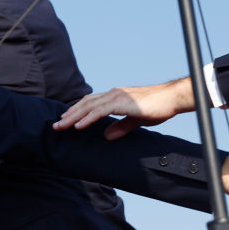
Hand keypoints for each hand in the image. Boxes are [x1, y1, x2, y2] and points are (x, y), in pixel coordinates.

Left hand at [52, 78, 194, 139]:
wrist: (172, 99)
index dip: (76, 111)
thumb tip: (107, 136)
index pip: (90, 103)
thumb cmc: (157, 107)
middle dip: (69, 115)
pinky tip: (78, 126)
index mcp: (115, 97)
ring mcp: (117, 97)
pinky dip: (87, 118)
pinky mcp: (122, 102)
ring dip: (74, 117)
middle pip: (85, 104)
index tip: (65, 121)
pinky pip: (100, 111)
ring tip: (62, 126)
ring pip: (89, 107)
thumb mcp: (136, 120)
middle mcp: (113, 94)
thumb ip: (121, 126)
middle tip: (56, 126)